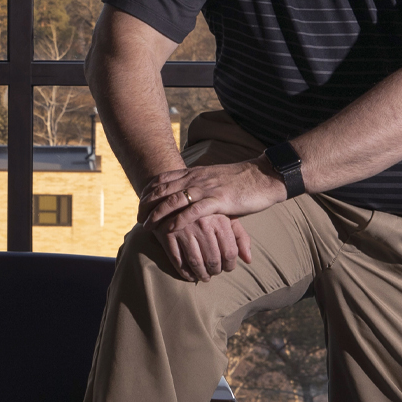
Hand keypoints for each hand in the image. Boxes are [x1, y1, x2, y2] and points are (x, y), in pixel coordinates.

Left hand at [139, 160, 289, 280]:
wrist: (264, 176)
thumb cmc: (242, 181)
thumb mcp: (215, 179)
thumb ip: (201, 184)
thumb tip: (191, 194)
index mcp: (195, 173)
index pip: (165, 178)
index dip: (150, 190)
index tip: (140, 202)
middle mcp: (197, 178)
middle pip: (164, 189)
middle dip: (147, 203)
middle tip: (137, 217)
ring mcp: (207, 188)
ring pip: (174, 199)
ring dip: (157, 213)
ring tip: (146, 225)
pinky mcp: (219, 200)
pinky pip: (193, 210)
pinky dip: (178, 219)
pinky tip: (168, 228)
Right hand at [158, 213, 252, 281]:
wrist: (175, 197)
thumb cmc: (206, 211)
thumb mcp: (226, 217)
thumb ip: (239, 237)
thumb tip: (248, 260)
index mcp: (219, 219)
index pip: (230, 252)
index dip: (230, 265)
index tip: (227, 268)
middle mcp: (202, 224)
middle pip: (213, 259)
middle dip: (215, 271)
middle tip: (214, 273)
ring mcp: (184, 229)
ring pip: (196, 262)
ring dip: (201, 275)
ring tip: (203, 276)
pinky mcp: (167, 234)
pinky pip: (178, 261)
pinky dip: (184, 272)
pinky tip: (189, 275)